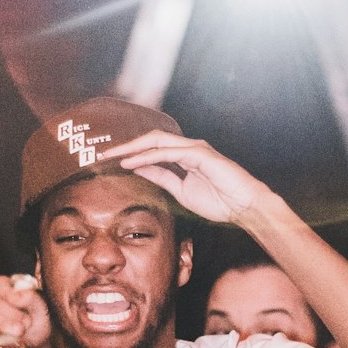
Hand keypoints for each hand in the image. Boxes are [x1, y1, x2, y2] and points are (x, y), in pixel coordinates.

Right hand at [0, 275, 53, 347]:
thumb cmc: (38, 315)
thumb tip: (16, 297)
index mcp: (6, 285)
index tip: (16, 301)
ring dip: (3, 324)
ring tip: (20, 330)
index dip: (5, 292)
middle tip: (27, 322)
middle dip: (12, 314)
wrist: (38, 336)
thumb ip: (29, 298)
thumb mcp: (39, 305)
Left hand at [101, 132, 268, 225]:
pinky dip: (149, 156)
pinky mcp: (200, 154)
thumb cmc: (219, 201)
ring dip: (132, 148)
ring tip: (113, 156)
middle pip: (150, 140)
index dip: (130, 152)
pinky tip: (132, 162)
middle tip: (103, 154)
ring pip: (156, 141)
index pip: (151, 148)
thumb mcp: (181, 191)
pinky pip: (169, 152)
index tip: (109, 161)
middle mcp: (187, 148)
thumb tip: (140, 169)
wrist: (244, 207)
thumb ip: (162, 178)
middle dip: (125, 146)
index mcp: (183, 155)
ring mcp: (194, 149)